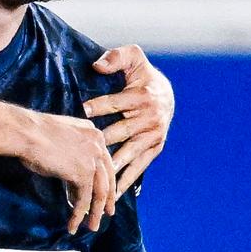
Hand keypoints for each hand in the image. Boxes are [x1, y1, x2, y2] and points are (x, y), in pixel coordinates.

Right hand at [19, 111, 116, 234]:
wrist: (25, 132)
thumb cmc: (32, 134)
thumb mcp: (60, 140)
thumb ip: (72, 153)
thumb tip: (71, 176)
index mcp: (93, 133)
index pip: (104, 161)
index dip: (105, 180)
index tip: (104, 194)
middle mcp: (98, 144)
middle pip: (107, 177)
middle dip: (107, 199)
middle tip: (106, 213)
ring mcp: (93, 159)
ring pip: (100, 192)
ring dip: (95, 212)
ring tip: (92, 226)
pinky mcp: (84, 173)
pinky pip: (84, 199)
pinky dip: (78, 215)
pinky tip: (73, 225)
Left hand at [84, 44, 173, 194]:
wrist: (168, 95)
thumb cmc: (142, 75)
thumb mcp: (134, 58)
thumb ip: (116, 57)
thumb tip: (97, 65)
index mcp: (142, 96)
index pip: (116, 103)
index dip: (99, 106)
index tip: (82, 111)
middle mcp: (150, 118)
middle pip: (121, 133)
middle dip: (102, 144)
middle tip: (83, 155)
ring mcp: (154, 135)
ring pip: (129, 153)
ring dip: (114, 168)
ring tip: (98, 182)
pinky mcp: (156, 148)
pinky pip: (140, 166)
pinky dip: (128, 180)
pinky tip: (114, 194)